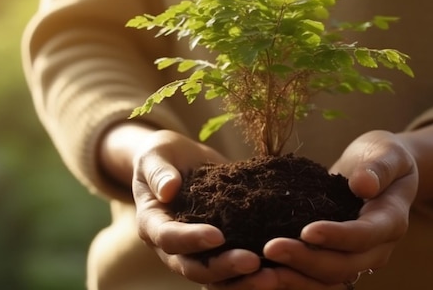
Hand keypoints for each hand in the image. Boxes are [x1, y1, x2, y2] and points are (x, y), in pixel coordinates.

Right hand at [131, 129, 262, 283]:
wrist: (178, 160)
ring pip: (215, 278)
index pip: (169, 238)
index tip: (218, 236)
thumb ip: (159, 172)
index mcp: (153, 223)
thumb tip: (167, 190)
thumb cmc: (163, 155)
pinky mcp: (218, 249)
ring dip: (242, 280)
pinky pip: (233, 270)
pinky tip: (280, 269)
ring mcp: (196, 251)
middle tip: (254, 262)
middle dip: (224, 267)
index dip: (192, 239)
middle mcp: (172, 246)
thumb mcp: (155, 155)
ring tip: (272, 276)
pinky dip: (252, 274)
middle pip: (194, 267)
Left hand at [250, 130, 417, 288]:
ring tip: (260, 272)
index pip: (364, 236)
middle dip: (306, 260)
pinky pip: (314, 280)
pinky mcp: (336, 260)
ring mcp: (356, 259)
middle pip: (342, 266)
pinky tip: (262, 273)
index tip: (306, 230)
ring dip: (294, 279)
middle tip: (270, 248)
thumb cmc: (384, 156)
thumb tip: (364, 185)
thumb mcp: (388, 152)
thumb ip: (380, 167)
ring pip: (327, 281)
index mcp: (391, 221)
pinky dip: (290, 280)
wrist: (381, 170)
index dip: (337, 236)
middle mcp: (376, 249)